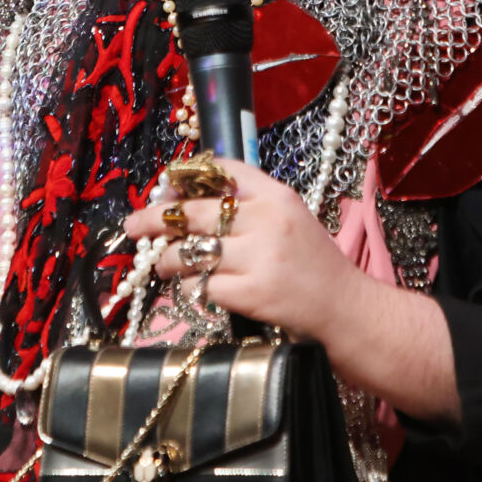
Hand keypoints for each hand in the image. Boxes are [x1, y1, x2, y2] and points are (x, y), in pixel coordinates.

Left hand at [121, 160, 359, 339]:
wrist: (347, 311)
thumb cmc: (316, 266)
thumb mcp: (291, 220)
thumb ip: (251, 207)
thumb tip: (192, 202)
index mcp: (277, 196)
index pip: (223, 171)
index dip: (186, 177)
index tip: (164, 187)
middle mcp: (266, 220)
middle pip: (193, 211)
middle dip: (155, 218)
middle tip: (134, 226)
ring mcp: (258, 258)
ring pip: (189, 251)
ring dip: (167, 259)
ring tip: (162, 264)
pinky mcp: (250, 294)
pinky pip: (202, 285)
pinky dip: (191, 288)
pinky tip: (192, 288)